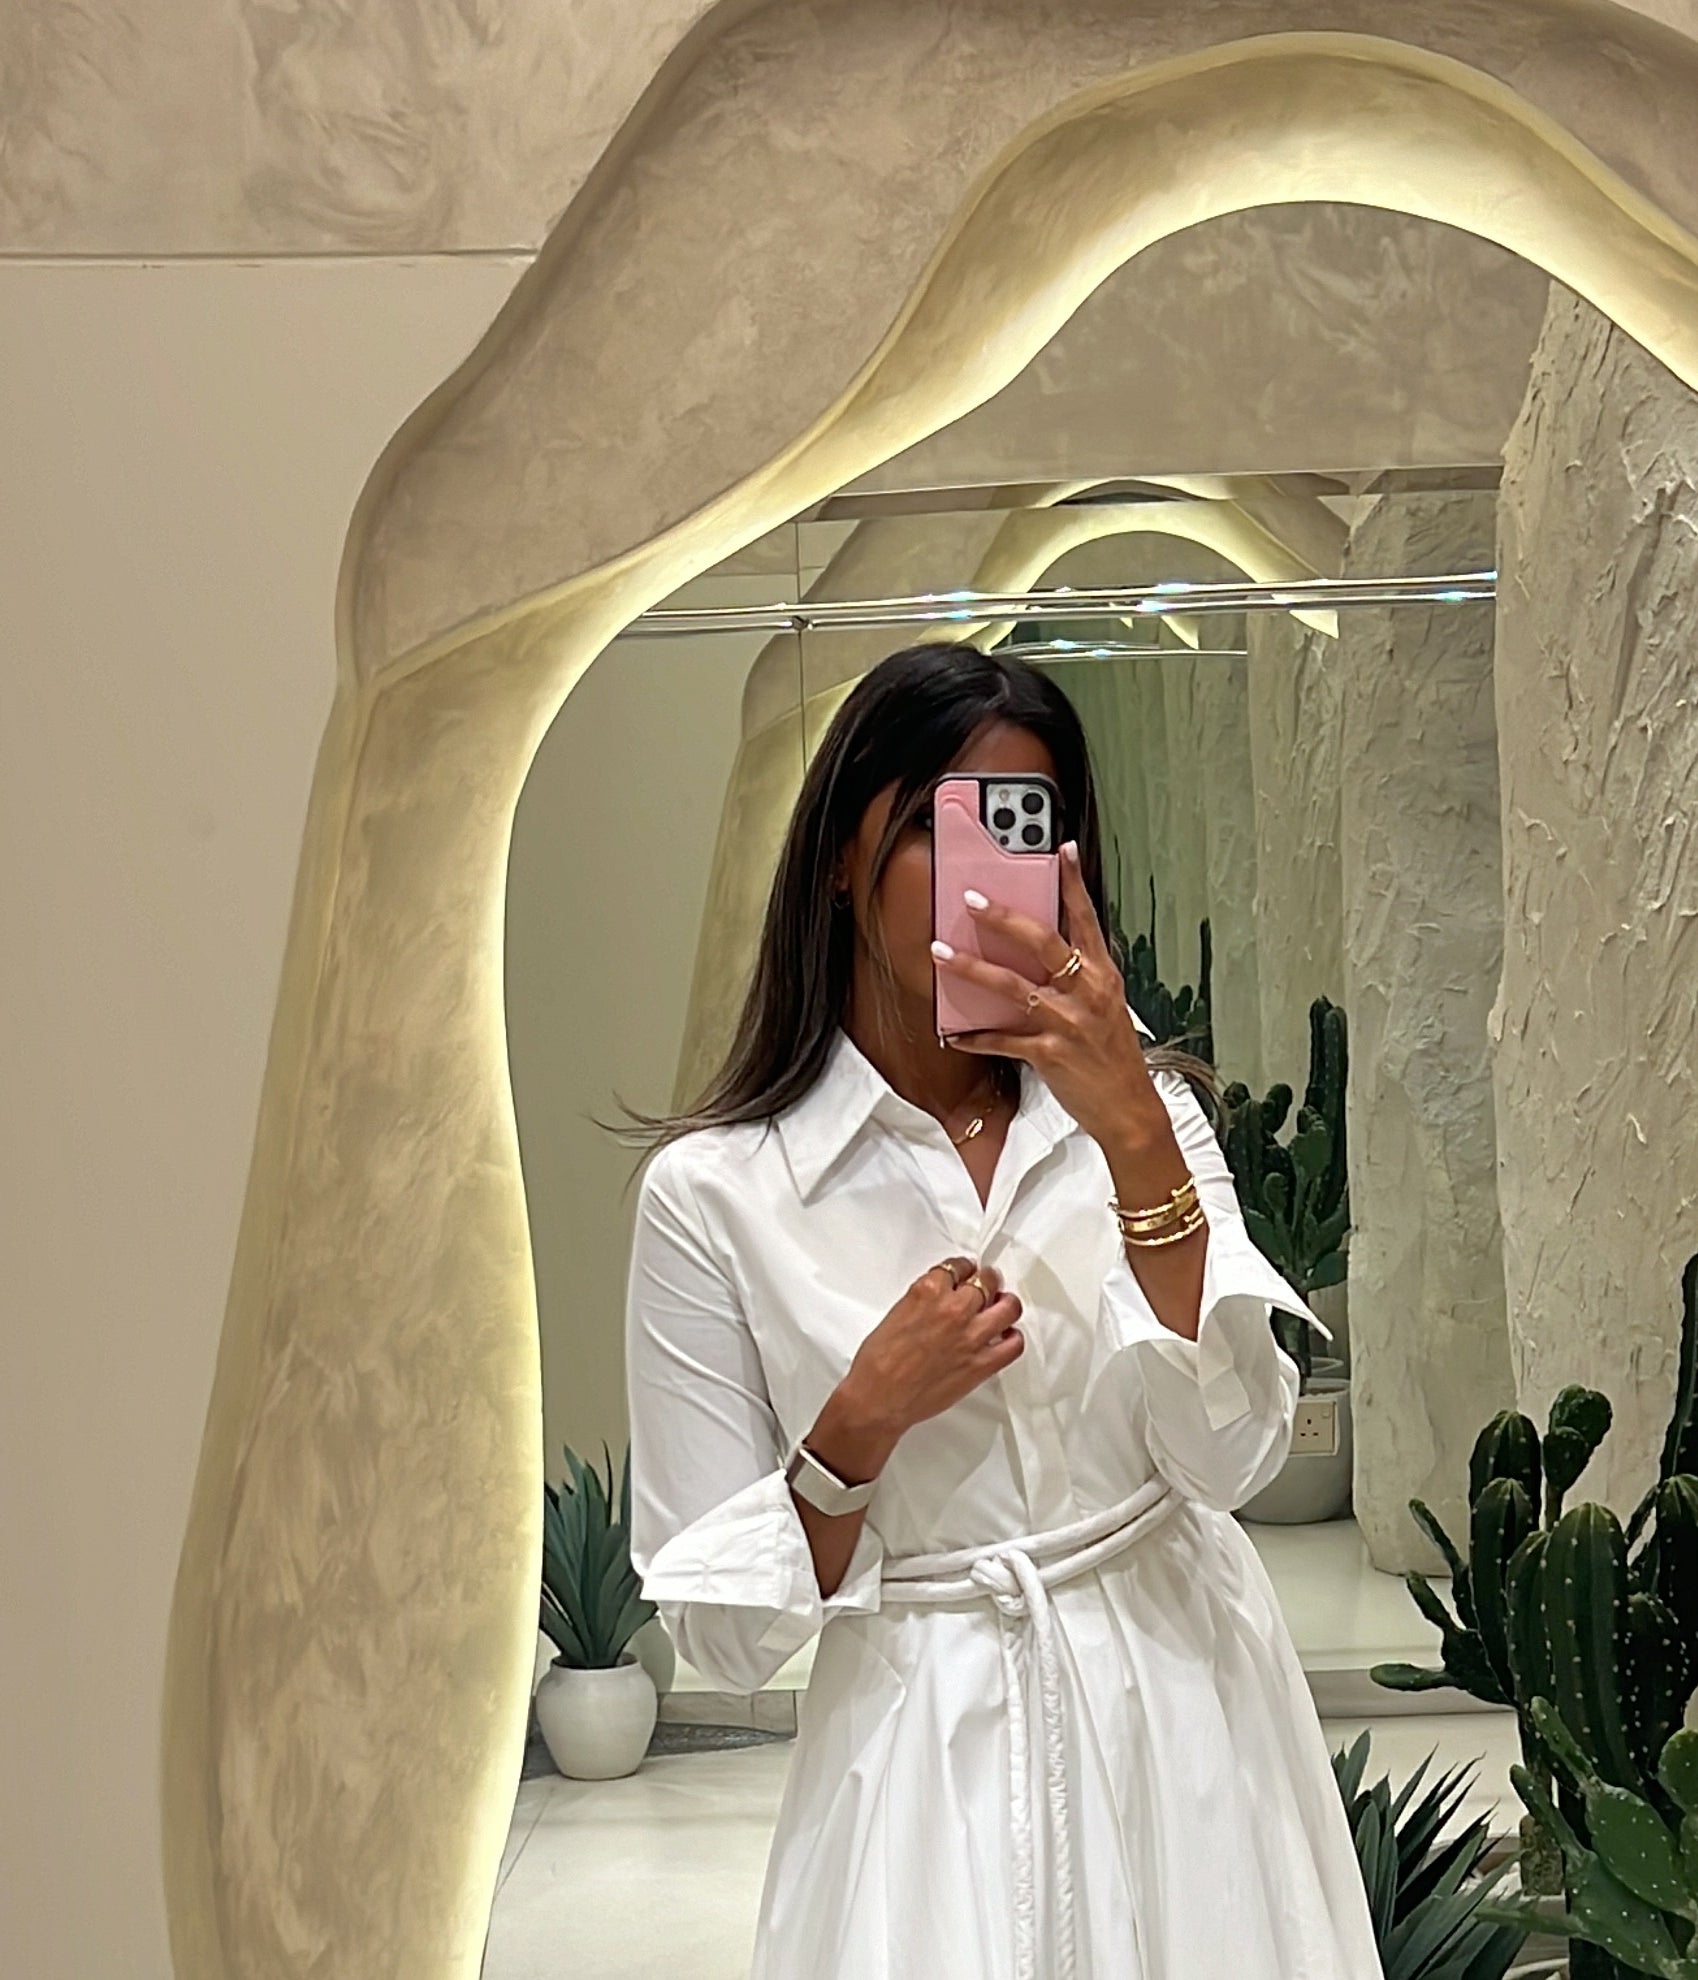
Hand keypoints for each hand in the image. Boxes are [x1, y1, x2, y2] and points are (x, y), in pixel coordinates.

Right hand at [842, 1256, 1024, 1440]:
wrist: (879, 1397)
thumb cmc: (879, 1363)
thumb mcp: (897, 1314)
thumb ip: (923, 1302)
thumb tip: (938, 1301)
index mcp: (928, 1292)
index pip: (958, 1267)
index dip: (964, 1268)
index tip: (966, 1271)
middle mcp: (954, 1309)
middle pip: (987, 1281)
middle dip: (988, 1280)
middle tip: (988, 1283)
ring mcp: (972, 1336)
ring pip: (1008, 1307)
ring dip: (1006, 1303)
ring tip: (1003, 1305)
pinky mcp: (982, 1363)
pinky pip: (1014, 1346)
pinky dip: (1014, 1338)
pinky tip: (1007, 1336)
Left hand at [931, 841, 1162, 1151]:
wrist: (1129, 1108)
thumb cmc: (1114, 1056)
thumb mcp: (1107, 1005)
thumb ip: (1080, 975)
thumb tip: (1044, 950)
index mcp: (1103, 974)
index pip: (1087, 918)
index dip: (1073, 883)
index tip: (1061, 850)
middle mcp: (1087, 992)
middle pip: (1043, 942)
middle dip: (1004, 917)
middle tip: (972, 899)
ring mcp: (1068, 1022)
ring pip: (1012, 986)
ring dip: (971, 968)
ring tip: (940, 953)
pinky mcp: (1050, 1053)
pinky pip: (1003, 1040)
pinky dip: (975, 1037)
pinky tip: (953, 1032)